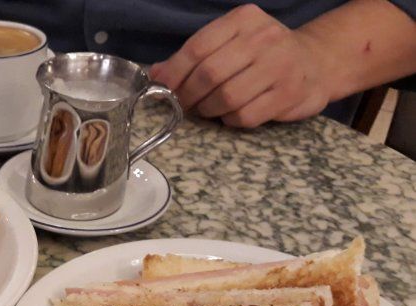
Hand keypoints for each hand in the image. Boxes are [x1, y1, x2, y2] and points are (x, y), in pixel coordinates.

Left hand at [149, 4, 331, 127]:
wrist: (315, 62)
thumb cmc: (261, 55)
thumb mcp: (230, 43)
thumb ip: (194, 56)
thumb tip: (155, 73)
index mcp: (244, 20)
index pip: (198, 47)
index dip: (174, 72)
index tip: (163, 88)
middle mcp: (264, 38)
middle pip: (209, 74)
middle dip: (189, 95)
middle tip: (183, 105)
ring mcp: (280, 65)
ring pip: (227, 97)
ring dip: (209, 110)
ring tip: (207, 109)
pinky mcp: (289, 93)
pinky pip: (246, 116)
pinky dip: (230, 120)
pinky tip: (231, 114)